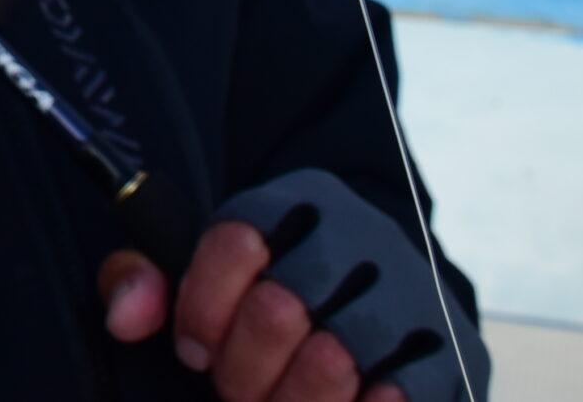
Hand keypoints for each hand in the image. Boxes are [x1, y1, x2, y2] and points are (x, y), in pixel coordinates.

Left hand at [100, 224, 404, 401]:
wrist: (387, 294)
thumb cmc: (274, 290)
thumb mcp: (206, 269)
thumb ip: (146, 278)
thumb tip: (126, 315)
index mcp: (297, 200)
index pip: (236, 240)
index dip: (202, 307)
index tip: (195, 346)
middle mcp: (362, 233)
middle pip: (278, 310)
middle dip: (241, 370)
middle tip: (238, 389)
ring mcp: (415, 290)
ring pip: (333, 360)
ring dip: (293, 400)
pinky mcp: (457, 352)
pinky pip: (399, 398)